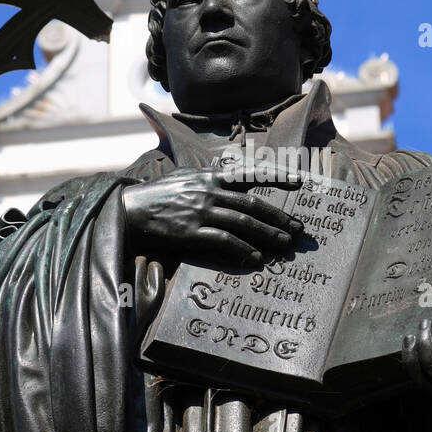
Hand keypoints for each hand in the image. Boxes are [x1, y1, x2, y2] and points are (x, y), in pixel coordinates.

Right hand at [121, 169, 303, 267]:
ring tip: (284, 245)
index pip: (251, 173)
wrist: (131, 209)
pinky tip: (256, 258)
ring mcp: (201, 212)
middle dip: (279, 217)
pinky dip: (243, 249)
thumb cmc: (160, 193)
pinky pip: (224, 241)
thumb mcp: (187, 175)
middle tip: (297, 229)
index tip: (300, 181)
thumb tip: (234, 175)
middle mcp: (210, 191)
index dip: (278, 176)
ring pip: (244, 223)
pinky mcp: (192, 232)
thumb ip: (212, 176)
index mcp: (211, 176)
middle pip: (253, 204)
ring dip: (268, 235)